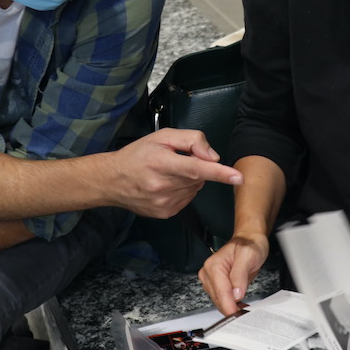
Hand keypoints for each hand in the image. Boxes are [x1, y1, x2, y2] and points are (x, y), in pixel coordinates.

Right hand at [109, 128, 242, 218]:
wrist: (112, 180)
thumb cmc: (138, 154)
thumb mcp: (162, 136)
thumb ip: (191, 140)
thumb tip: (212, 156)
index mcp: (161, 162)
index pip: (196, 168)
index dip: (219, 172)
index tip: (237, 177)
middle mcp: (163, 186)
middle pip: (198, 177)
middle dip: (197, 168)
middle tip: (178, 161)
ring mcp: (164, 203)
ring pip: (195, 189)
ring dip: (191, 180)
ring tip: (169, 173)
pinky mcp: (165, 213)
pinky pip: (188, 199)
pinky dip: (184, 190)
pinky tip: (167, 185)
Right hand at [199, 233, 269, 315]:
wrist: (249, 240)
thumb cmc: (249, 244)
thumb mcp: (248, 256)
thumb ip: (240, 275)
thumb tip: (235, 294)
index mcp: (214, 266)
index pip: (220, 293)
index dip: (230, 307)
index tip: (239, 316)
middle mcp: (208, 273)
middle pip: (218, 300)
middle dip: (232, 309)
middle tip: (247, 315)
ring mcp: (211, 280)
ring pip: (220, 302)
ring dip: (232, 308)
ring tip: (247, 309)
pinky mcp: (216, 284)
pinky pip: (222, 299)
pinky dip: (232, 305)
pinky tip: (241, 306)